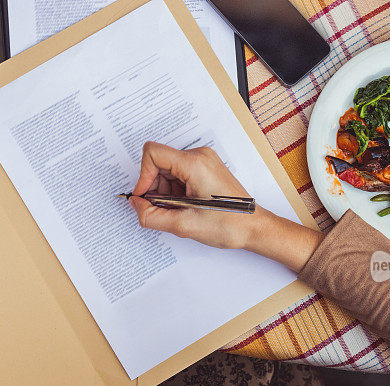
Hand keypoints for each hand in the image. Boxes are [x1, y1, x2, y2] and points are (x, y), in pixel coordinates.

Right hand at [130, 142, 323, 270]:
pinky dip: (174, 192)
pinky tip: (185, 207)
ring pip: (167, 170)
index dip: (143, 176)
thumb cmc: (229, 224)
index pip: (152, 153)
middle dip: (154, 188)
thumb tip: (135, 204)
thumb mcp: (183, 225)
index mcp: (195, 164)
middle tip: (164, 210)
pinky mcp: (204, 169)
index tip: (146, 197)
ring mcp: (203, 161)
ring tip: (179, 212)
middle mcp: (199, 156)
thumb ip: (151, 215)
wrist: (254, 228)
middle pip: (158, 162)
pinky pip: (178, 175)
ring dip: (165, 192)